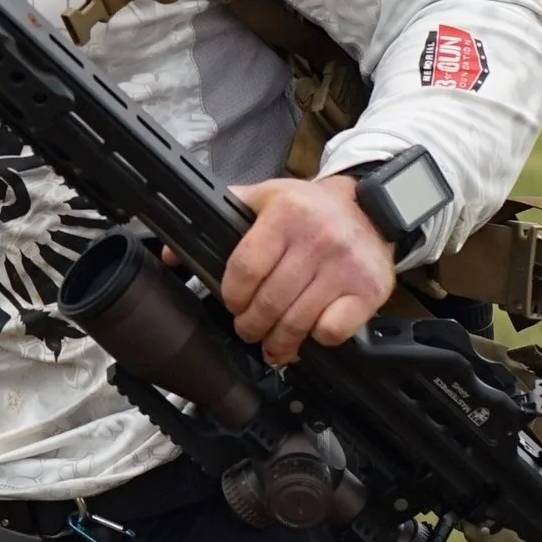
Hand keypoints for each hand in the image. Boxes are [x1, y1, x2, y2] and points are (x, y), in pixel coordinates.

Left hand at [221, 173, 396, 362]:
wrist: (370, 210)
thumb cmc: (311, 209)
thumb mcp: (266, 198)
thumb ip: (221, 217)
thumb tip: (170, 253)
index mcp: (287, 213)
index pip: (246, 268)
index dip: (232, 295)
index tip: (233, 302)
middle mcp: (318, 238)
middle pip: (269, 302)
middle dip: (250, 325)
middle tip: (248, 328)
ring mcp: (346, 266)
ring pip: (297, 322)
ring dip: (278, 342)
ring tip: (273, 343)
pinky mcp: (368, 289)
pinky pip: (332, 330)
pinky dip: (317, 338)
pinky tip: (312, 330)